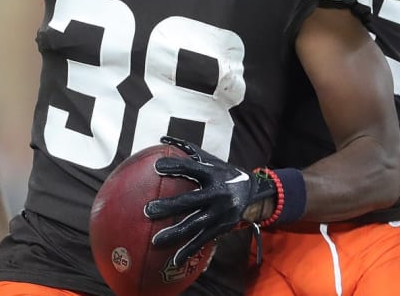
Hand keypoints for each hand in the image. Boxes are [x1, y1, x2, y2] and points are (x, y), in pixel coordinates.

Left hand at [143, 136, 274, 265]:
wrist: (252, 193)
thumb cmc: (223, 173)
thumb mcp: (211, 160)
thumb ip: (188, 151)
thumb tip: (162, 139)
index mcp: (213, 174)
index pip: (192, 169)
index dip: (176, 167)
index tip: (157, 167)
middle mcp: (218, 193)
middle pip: (190, 201)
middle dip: (169, 207)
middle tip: (147, 211)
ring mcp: (220, 213)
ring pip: (195, 225)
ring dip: (175, 233)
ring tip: (155, 241)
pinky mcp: (221, 227)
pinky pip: (203, 240)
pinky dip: (189, 250)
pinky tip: (174, 260)